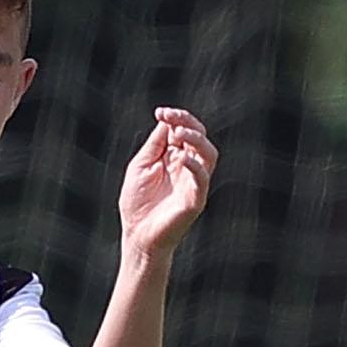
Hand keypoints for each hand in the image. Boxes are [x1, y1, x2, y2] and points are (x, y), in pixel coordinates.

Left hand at [117, 109, 216, 260]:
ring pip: (209, 154)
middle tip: (171, 117)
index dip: (176, 118)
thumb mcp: (141, 165)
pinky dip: (196, 166)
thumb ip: (155, 145)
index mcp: (175, 158)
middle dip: (188, 122)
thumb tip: (166, 121)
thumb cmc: (138, 203)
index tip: (161, 112)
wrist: (137, 235)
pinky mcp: (195, 200)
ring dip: (196, 139)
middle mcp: (188, 168)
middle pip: (199, 138)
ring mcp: (194, 183)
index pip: (184, 131)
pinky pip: (203, 180)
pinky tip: (183, 158)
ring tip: (179, 133)